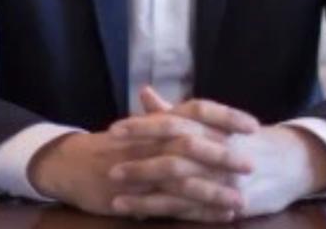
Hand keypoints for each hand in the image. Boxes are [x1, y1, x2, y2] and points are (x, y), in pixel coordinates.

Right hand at [27, 130, 240, 221]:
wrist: (72, 163)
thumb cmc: (114, 144)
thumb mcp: (144, 127)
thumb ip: (171, 118)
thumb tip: (204, 112)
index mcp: (159, 120)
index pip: (197, 109)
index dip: (225, 116)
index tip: (253, 125)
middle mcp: (152, 141)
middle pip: (192, 143)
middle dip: (223, 155)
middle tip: (252, 164)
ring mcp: (142, 169)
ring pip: (182, 179)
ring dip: (213, 190)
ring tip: (240, 201)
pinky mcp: (135, 195)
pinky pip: (170, 205)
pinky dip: (196, 212)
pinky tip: (218, 216)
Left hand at [108, 88, 325, 217]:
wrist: (290, 162)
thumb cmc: (243, 138)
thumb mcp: (212, 120)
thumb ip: (174, 111)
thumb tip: (144, 92)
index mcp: (209, 126)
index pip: (172, 122)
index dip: (142, 127)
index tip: (113, 130)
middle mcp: (216, 151)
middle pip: (173, 156)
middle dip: (139, 163)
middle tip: (109, 168)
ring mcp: (223, 180)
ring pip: (180, 188)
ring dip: (146, 195)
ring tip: (116, 200)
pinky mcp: (228, 204)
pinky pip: (193, 211)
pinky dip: (167, 213)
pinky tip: (143, 215)